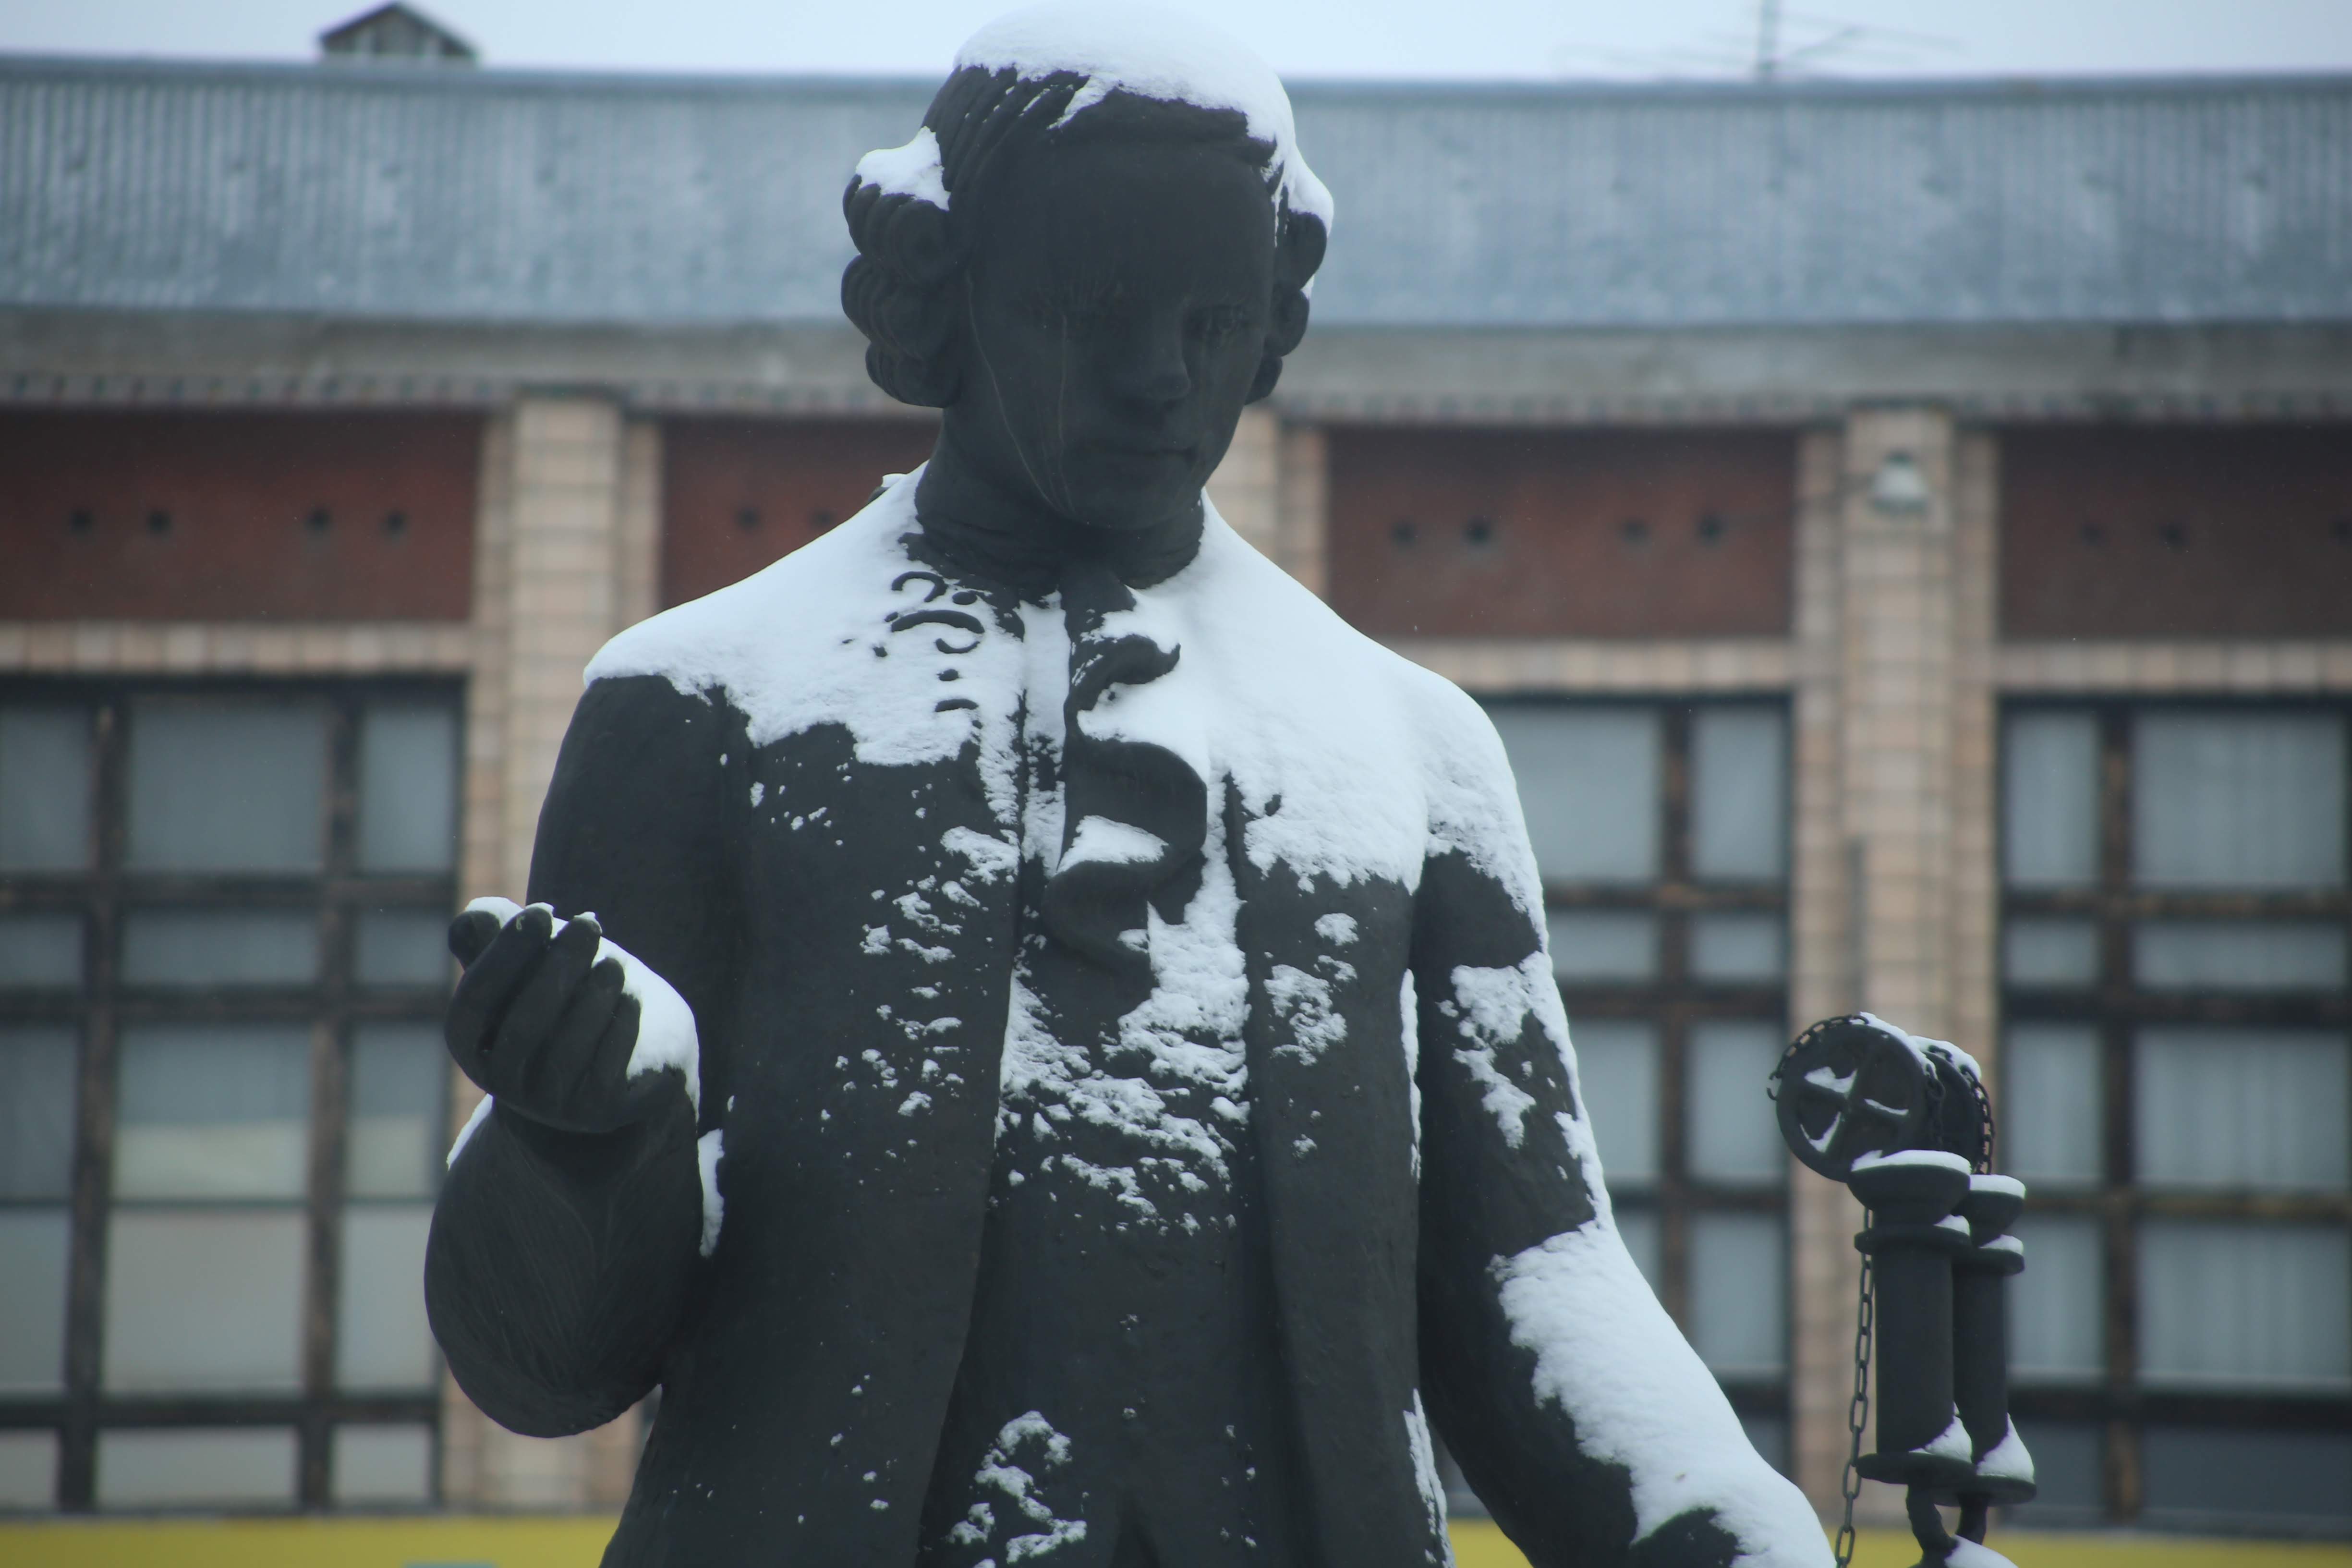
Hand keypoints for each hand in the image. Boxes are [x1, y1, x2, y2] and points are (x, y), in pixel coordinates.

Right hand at [445, 903, 677, 1134]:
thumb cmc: (566, 990)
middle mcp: (502, 1082)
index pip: (474, 1001)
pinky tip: (631, 993)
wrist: (623, 1053)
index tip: (543, 908)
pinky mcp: (597, 1112)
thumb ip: (496, 934)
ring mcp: (549, 1104)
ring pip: (567, 1049)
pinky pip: (607, 1068)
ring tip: (614, 960)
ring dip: (593, 997)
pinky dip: (620, 1025)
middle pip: (523, 1025)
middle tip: (590, 922)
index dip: (505, 953)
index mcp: (471, 1044)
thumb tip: (477, 917)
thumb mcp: (530, 957)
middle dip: (558, 967)